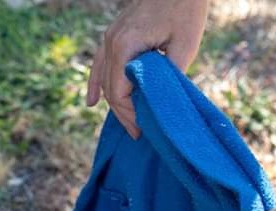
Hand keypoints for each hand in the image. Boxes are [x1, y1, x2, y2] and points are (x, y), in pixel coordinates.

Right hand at [87, 0, 209, 138]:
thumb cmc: (185, 10)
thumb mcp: (184, 46)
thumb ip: (169, 75)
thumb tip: (160, 103)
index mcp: (125, 46)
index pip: (118, 92)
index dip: (128, 114)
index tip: (142, 129)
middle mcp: (111, 42)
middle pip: (108, 88)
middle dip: (122, 113)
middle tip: (137, 133)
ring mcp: (109, 38)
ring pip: (103, 79)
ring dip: (113, 102)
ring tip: (127, 122)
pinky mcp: (114, 35)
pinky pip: (99, 64)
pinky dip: (95, 84)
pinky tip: (91, 102)